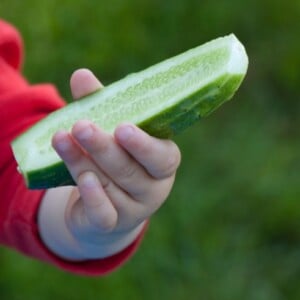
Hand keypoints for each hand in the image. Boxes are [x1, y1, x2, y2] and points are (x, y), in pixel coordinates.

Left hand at [38, 69, 180, 259]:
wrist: (108, 205)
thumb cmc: (117, 160)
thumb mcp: (112, 134)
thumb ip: (100, 106)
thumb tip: (81, 75)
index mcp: (162, 162)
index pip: (162, 156)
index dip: (143, 144)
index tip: (122, 127)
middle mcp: (153, 188)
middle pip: (130, 169)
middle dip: (103, 147)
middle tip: (81, 125)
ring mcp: (133, 209)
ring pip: (109, 185)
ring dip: (83, 162)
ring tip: (60, 138)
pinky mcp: (111, 224)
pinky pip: (103, 214)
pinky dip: (92, 197)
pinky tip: (82, 179)